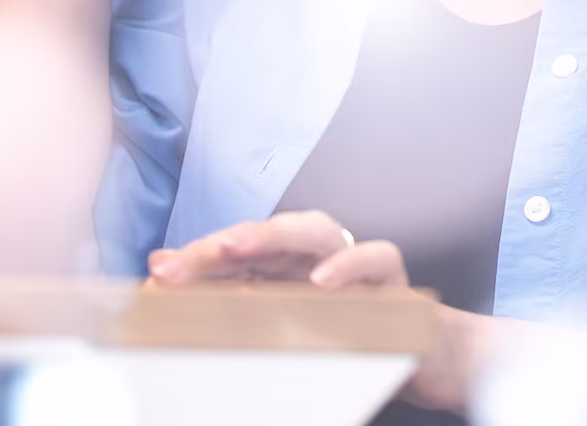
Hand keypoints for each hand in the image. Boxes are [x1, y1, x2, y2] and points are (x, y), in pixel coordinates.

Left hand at [147, 209, 511, 414]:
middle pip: (265, 236)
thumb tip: (171, 294)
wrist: (429, 355)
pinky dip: (349, 265)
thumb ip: (239, 314)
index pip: (237, 255)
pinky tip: (322, 280)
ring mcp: (356, 262)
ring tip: (234, 248)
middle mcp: (318, 256)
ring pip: (315, 231)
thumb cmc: (355, 342)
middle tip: (180, 265)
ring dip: (271, 236)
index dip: (197, 260)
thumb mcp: (289, 335)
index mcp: (288, 269)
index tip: (157, 276)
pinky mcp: (395, 279)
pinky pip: (376, 257)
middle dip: (219, 245)